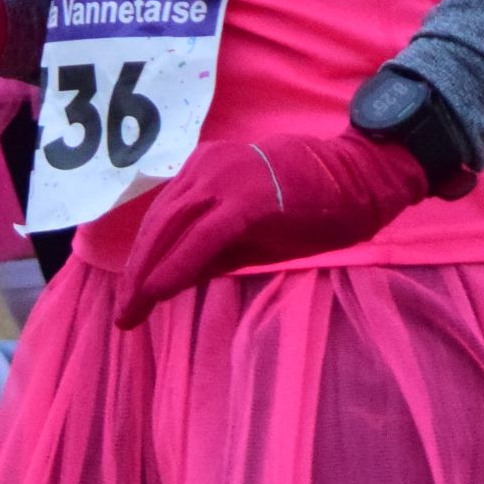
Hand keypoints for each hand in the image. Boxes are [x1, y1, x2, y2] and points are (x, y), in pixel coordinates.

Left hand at [113, 130, 428, 327]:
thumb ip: (210, 251)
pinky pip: (200, 238)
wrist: (359, 180)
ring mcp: (225, 179)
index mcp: (204, 169)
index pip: (162, 219)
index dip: (142, 260)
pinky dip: (175, 267)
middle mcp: (206, 168)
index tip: (129, 299)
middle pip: (157, 226)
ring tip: (133, 313)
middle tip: (124, 316)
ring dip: (146, 276)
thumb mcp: (248, 233)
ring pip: (170, 231)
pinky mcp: (246, 200)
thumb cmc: (309, 206)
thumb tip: (170, 281)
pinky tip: (157, 293)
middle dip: (136, 274)